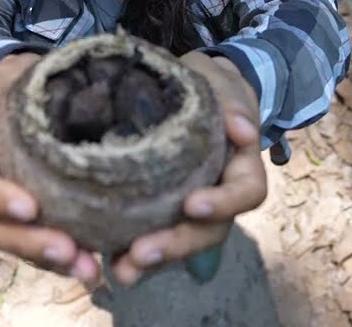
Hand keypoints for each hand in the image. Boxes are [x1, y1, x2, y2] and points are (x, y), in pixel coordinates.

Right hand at [0, 52, 100, 285]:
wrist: (32, 96)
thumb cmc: (13, 83)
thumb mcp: (1, 74)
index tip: (30, 208)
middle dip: (26, 242)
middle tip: (66, 251)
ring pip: (13, 243)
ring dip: (48, 259)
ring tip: (87, 269)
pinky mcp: (25, 220)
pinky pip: (37, 245)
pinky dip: (62, 259)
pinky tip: (92, 266)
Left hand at [110, 51, 267, 285]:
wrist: (191, 89)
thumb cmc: (212, 84)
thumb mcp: (223, 82)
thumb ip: (233, 100)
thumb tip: (242, 129)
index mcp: (241, 166)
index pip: (246, 193)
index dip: (223, 204)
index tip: (192, 205)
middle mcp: (219, 194)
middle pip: (209, 230)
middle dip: (177, 244)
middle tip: (142, 252)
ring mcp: (189, 207)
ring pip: (180, 242)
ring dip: (152, 259)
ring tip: (121, 269)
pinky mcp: (160, 208)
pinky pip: (151, 234)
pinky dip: (130, 251)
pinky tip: (105, 260)